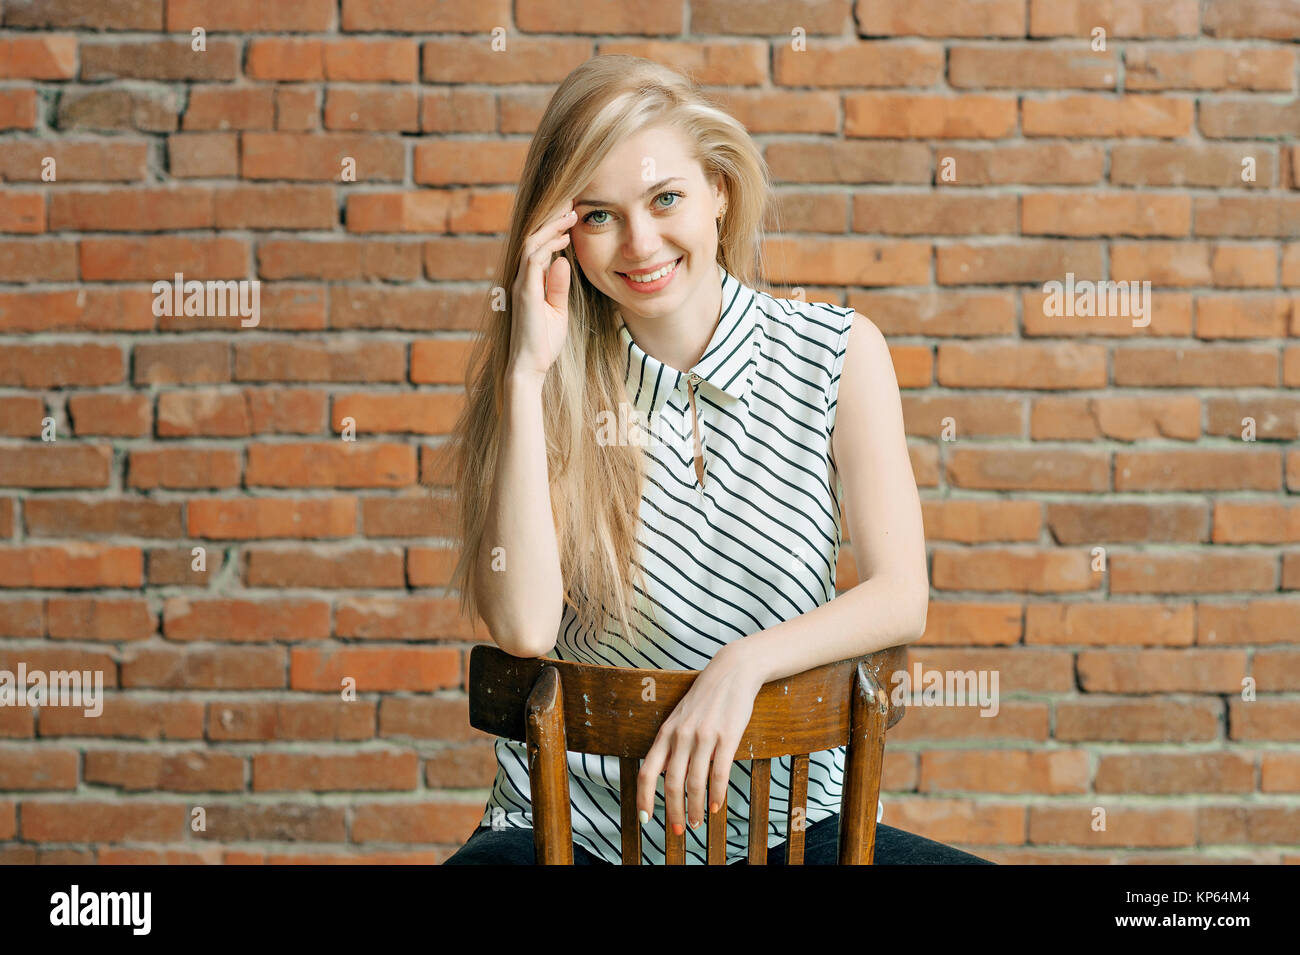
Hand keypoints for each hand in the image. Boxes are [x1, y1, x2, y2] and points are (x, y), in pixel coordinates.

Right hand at [507, 202, 576, 378]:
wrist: (529, 367)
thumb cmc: (543, 342)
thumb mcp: (557, 311)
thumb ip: (558, 286)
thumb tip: (563, 262)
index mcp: (529, 282)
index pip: (538, 247)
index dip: (553, 230)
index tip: (571, 218)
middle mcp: (521, 279)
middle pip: (533, 239)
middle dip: (551, 219)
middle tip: (571, 203)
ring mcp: (521, 284)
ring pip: (531, 243)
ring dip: (551, 227)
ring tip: (570, 214)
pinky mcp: (525, 292)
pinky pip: (533, 260)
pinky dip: (548, 246)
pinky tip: (564, 239)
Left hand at [637, 643, 763, 835]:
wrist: (732, 672)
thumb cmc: (706, 698)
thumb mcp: (680, 718)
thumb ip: (671, 745)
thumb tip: (665, 776)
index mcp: (665, 732)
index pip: (647, 771)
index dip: (644, 798)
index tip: (647, 819)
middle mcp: (680, 736)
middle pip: (671, 784)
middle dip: (673, 812)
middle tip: (678, 831)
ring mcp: (703, 736)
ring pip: (695, 783)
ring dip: (695, 808)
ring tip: (697, 821)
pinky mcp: (727, 737)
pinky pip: (719, 774)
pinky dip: (716, 795)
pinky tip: (716, 806)